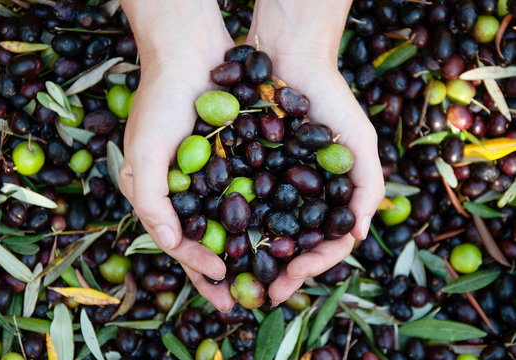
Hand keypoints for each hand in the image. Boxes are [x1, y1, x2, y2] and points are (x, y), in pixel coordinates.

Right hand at [119, 0, 235, 311]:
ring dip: (244, 252)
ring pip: (229, 225)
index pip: (178, 243)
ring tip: (263, 277)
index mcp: (159, 196)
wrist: (190, 54)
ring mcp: (210, 178)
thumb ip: (151, 201)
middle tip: (243, 301)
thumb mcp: (144, 153)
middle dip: (222, 273)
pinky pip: (249, 196)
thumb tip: (166, 244)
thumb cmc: (161, 102)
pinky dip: (260, 217)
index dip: (197, 266)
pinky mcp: (234, 161)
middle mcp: (185, 192)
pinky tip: (276, 233)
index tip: (221, 279)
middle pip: (206, 242)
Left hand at [246, 2, 384, 302]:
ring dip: (255, 259)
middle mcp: (302, 196)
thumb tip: (356, 234)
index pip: (325, 243)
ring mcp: (275, 185)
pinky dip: (235, 227)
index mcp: (330, 196)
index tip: (291, 282)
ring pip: (266, 232)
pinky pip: (241, 204)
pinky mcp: (247, 169)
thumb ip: (367, 185)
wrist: (288, 59)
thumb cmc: (329, 99)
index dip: (311, 267)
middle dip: (281, 273)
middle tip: (262, 294)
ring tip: (240, 280)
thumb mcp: (359, 141)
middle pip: (293, 246)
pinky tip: (222, 244)